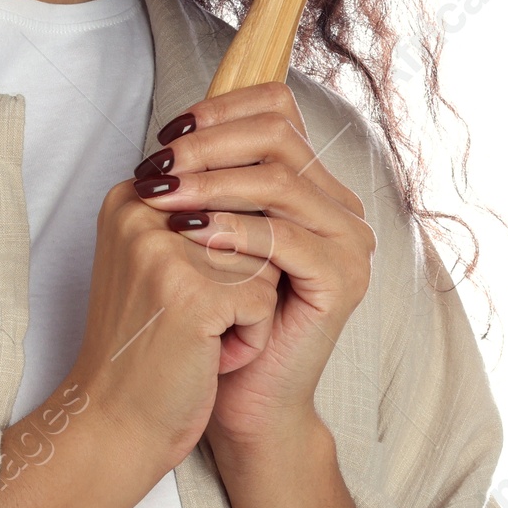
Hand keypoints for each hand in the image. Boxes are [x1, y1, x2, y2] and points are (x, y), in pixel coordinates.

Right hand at [63, 176, 282, 478]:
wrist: (116, 422)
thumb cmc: (146, 345)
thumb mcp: (157, 263)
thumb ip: (198, 217)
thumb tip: (271, 184)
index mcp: (129, 197)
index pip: (225, 195)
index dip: (223, 256)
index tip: (175, 294)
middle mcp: (141, 213)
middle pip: (248, 226)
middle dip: (239, 282)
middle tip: (188, 321)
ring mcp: (165, 251)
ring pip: (263, 261)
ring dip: (248, 309)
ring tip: (198, 337)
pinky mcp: (194, 294)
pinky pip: (264, 301)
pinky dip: (250, 339)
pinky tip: (206, 357)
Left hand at [131, 83, 374, 450]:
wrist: (241, 397)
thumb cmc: (218, 312)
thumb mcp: (210, 231)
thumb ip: (208, 178)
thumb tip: (172, 129)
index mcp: (314, 183)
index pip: (277, 109)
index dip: (220, 110)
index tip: (166, 133)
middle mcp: (341, 206)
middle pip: (277, 137)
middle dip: (208, 145)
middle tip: (157, 165)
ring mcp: (350, 242)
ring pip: (279, 181)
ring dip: (211, 182)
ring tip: (162, 196)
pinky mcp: (343, 280)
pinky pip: (285, 238)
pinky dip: (234, 229)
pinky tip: (192, 232)